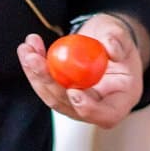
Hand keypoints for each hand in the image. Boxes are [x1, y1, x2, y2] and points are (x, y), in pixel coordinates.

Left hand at [17, 14, 143, 128]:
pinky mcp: (62, 94)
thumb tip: (111, 47)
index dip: (89, 108)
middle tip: (34, 59)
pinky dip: (34, 68)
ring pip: (52, 97)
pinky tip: (28, 48)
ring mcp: (77, 102)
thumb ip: (119, 40)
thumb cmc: (118, 40)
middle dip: (49, 83)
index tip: (74, 91)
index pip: (107, 115)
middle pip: (70, 106)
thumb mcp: (122, 35)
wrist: (104, 40)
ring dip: (35, 75)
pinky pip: (45, 85)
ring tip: (26, 49)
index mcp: (121, 99)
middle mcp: (98, 106)